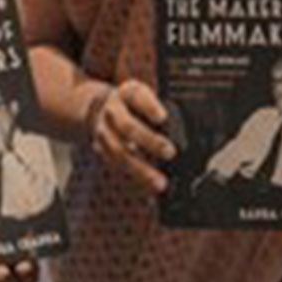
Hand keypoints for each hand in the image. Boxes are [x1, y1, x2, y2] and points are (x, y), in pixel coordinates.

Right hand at [88, 80, 174, 195]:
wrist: (98, 107)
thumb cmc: (133, 103)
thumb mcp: (145, 95)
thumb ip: (160, 110)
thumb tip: (183, 132)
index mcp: (127, 93)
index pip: (137, 96)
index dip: (149, 107)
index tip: (163, 118)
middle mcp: (112, 111)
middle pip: (127, 126)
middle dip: (149, 141)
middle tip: (170, 152)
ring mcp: (104, 132)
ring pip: (119, 152)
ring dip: (140, 169)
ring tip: (160, 182)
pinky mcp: (101, 151)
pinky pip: (117, 168)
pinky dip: (134, 180)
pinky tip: (149, 188)